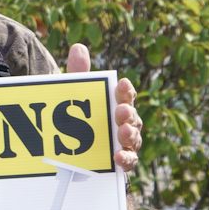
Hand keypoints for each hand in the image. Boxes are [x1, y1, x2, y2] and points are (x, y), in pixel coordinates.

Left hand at [66, 43, 142, 172]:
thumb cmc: (82, 119)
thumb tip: (78, 47)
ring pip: (132, 139)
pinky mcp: (121, 163)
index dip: (125, 90)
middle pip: (131, 117)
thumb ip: (79, 74)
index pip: (125, 96)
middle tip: (120, 111)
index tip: (121, 83)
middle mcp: (125, 124)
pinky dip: (125, 159)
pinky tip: (118, 157)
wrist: (75, 155)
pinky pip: (128, 161)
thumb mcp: (77, 97)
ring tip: (122, 132)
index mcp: (117, 105)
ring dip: (129, 134)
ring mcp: (125, 144)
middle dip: (128, 113)